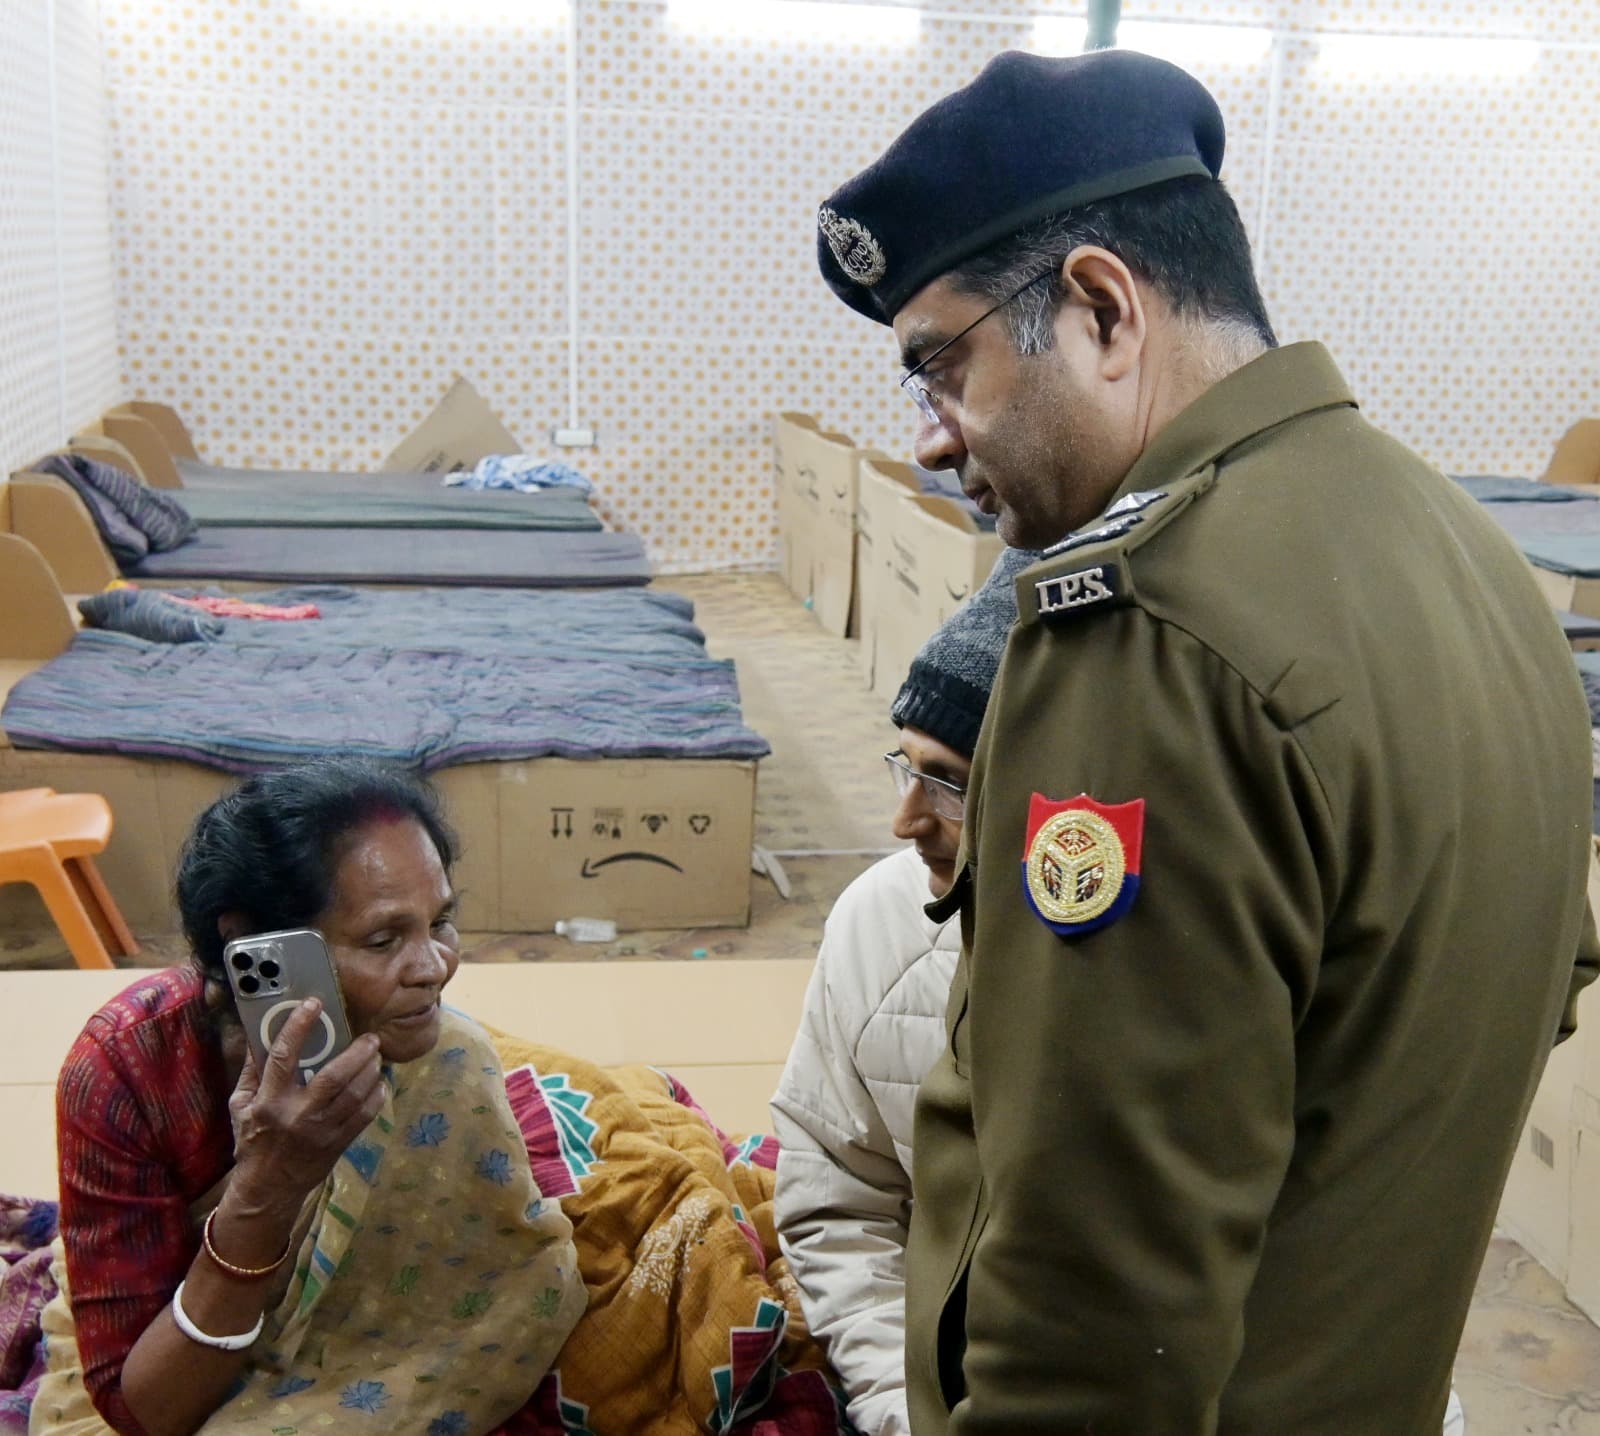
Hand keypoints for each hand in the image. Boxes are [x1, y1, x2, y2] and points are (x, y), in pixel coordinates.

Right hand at [226, 999, 385, 1214]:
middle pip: (334, 1077)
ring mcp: (322, 1131)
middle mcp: (298, 1115)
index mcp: (270, 1102)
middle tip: (369, 1037)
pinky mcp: (340, 1143)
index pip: (284, 1057)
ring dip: (371, 1070)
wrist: (269, 1190)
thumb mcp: (241, 1107)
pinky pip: (366, 1114)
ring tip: (376, 1054)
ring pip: (355, 1095)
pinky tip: (378, 1080)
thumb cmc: (253, 1142)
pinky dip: (377, 1094)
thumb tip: (259, 1035)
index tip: (314, 1004)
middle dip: (356, 1053)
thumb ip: (251, 1071)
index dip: (299, 1027)